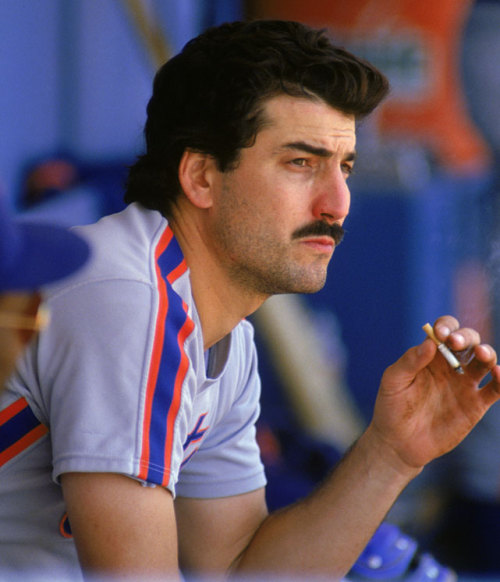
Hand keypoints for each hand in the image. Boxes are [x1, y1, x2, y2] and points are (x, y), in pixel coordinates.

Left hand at [369, 315, 499, 470]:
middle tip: (455, 342)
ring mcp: (464, 384)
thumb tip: (429, 343)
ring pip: (484, 360)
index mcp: (430, 355)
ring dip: (487, 353)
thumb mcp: (393, 382)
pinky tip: (498, 373)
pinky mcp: (475, 404)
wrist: (399, 442)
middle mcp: (450, 365)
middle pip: (468, 341)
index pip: (445, 330)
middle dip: (466, 337)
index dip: (446, 327)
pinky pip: (494, 389)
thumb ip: (409, 362)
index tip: (441, 334)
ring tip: (482, 354)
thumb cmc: (391, 407)